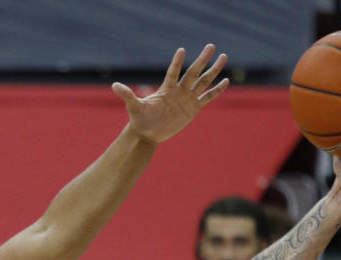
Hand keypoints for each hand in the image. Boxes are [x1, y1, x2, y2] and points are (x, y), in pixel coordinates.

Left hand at [113, 44, 228, 143]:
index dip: (177, 62)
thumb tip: (114, 85)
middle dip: (202, 59)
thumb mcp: (133, 106)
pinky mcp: (193, 108)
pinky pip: (207, 97)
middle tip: (211, 46)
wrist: (147, 133)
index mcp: (166, 88)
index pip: (173, 72)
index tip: (181, 50)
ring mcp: (187, 98)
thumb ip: (127, 95)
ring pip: (203, 82)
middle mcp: (178, 90)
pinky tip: (226, 81)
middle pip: (193, 72)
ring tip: (223, 57)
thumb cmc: (139, 119)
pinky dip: (216, 90)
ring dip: (213, 70)